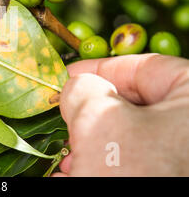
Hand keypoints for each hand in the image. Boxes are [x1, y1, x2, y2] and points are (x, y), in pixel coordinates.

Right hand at [54, 54, 188, 175]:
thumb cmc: (132, 173)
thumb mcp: (96, 118)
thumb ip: (83, 88)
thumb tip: (78, 87)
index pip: (147, 67)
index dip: (100, 68)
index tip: (68, 75)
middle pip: (137, 105)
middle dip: (93, 113)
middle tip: (67, 116)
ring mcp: (182, 160)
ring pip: (133, 139)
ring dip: (93, 144)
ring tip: (69, 155)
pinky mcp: (171, 176)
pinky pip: (137, 163)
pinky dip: (104, 164)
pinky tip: (76, 174)